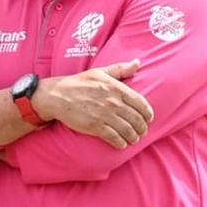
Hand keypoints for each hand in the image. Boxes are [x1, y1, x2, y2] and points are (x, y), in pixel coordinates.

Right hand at [32, 60, 152, 148]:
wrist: (58, 95)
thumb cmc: (79, 82)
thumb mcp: (100, 71)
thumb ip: (121, 69)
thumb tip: (137, 62)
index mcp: (116, 88)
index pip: (140, 103)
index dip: (148, 113)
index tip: (149, 118)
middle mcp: (113, 102)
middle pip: (136, 119)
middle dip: (142, 128)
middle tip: (142, 132)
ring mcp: (105, 115)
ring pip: (127, 130)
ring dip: (133, 136)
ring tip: (133, 139)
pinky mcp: (95, 126)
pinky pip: (114, 137)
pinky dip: (121, 142)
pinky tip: (122, 144)